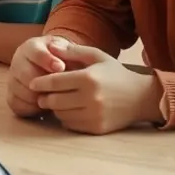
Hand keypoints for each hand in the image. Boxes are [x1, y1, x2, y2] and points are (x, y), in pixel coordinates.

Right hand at [7, 35, 70, 117]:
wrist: (58, 69)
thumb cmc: (66, 60)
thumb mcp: (70, 52)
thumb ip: (69, 54)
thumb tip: (60, 66)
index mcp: (31, 47)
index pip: (35, 53)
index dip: (47, 60)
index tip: (61, 68)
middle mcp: (18, 61)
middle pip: (24, 73)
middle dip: (43, 83)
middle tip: (59, 89)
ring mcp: (13, 78)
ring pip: (19, 90)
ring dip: (37, 97)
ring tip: (54, 98)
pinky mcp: (12, 94)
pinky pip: (15, 103)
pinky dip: (29, 107)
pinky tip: (44, 107)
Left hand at [29, 42, 164, 134]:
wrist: (142, 98)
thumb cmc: (116, 74)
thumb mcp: (97, 57)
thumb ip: (74, 51)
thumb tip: (51, 46)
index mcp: (88, 78)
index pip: (55, 82)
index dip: (40, 83)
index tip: (32, 83)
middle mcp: (91, 98)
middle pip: (54, 100)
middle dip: (44, 97)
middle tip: (41, 95)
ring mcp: (95, 115)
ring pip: (61, 115)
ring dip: (54, 109)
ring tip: (55, 102)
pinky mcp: (97, 128)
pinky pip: (71, 125)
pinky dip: (66, 119)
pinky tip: (68, 111)